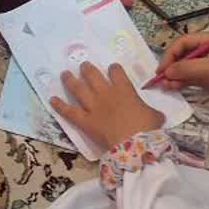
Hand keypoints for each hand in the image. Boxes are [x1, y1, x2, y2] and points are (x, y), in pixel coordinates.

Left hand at [49, 61, 164, 152]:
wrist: (134, 143)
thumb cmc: (147, 128)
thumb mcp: (155, 116)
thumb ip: (152, 112)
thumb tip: (157, 116)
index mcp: (124, 90)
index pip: (116, 72)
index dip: (114, 69)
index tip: (112, 68)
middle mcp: (106, 94)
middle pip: (93, 76)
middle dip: (87, 69)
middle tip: (83, 65)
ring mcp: (93, 106)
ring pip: (78, 89)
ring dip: (70, 80)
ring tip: (64, 74)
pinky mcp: (85, 120)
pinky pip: (69, 111)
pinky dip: (59, 105)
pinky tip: (51, 99)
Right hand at [155, 37, 208, 109]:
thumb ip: (186, 69)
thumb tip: (166, 72)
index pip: (183, 43)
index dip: (170, 55)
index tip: (162, 69)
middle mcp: (207, 50)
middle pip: (182, 55)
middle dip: (171, 66)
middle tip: (161, 79)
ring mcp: (208, 65)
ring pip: (185, 68)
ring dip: (175, 76)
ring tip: (165, 86)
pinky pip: (191, 77)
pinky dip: (182, 82)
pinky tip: (173, 87)